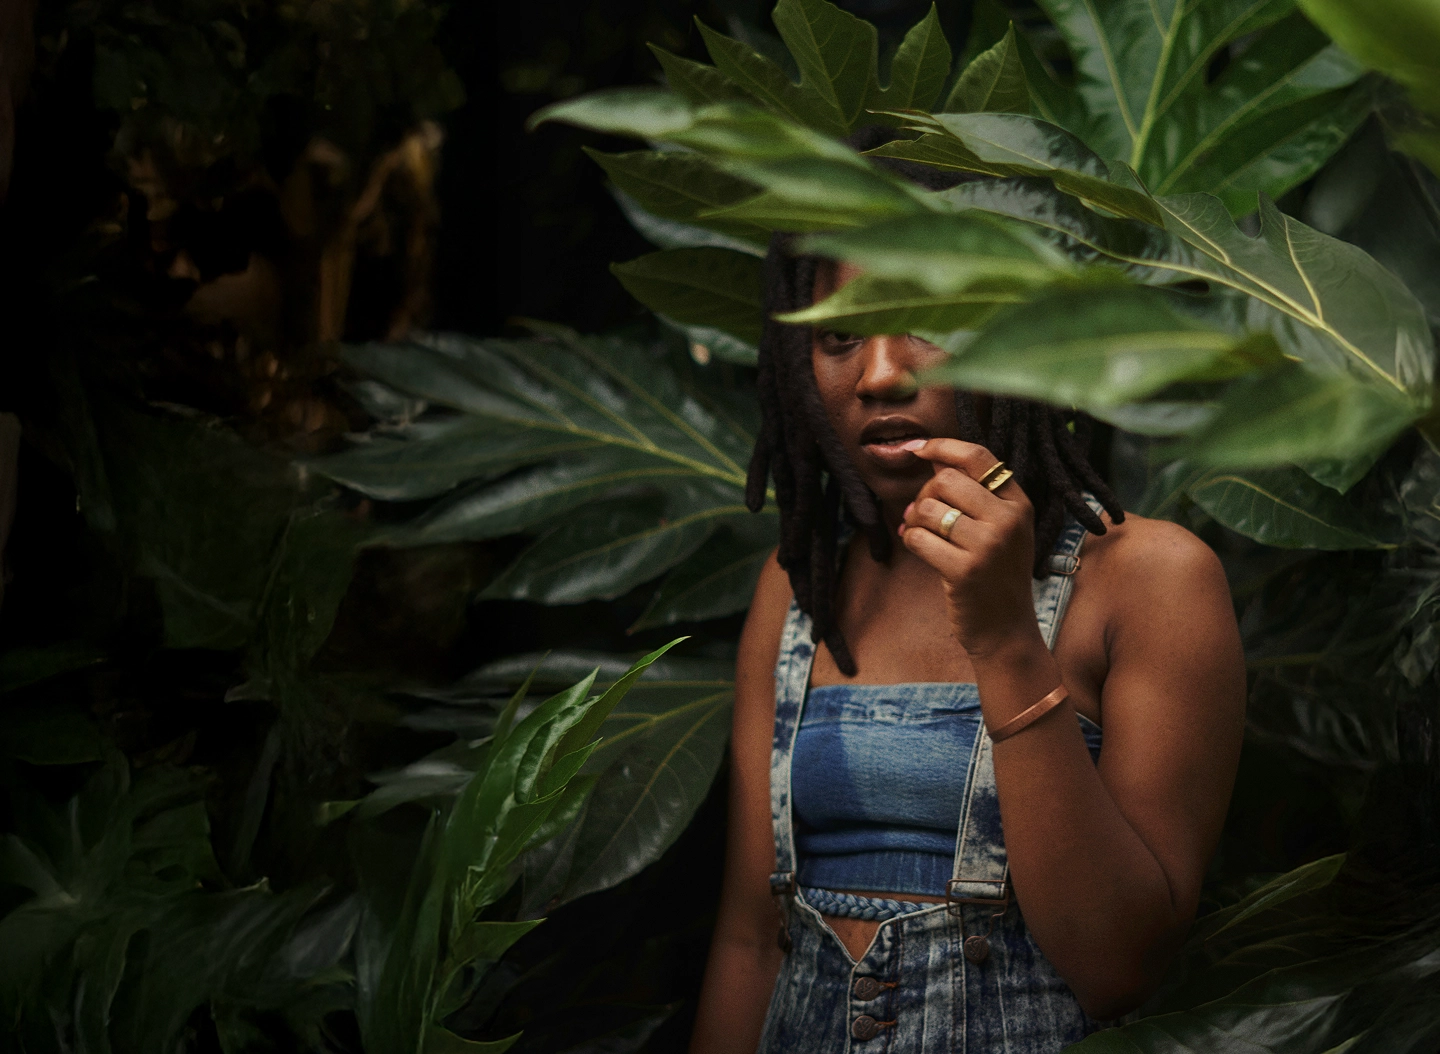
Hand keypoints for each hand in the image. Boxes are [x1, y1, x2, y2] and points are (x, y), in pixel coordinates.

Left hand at [897, 438, 1040, 659]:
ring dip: (915, 520)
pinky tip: (919, 549)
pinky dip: (911, 541)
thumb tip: (932, 457)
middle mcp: (1008, 520)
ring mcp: (989, 546)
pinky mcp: (965, 571)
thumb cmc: (995, 576)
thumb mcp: (998, 530)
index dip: (941, 446)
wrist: (1006, 630)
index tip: (916, 449)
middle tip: (923, 516)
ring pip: (929, 508)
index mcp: (1019, 504)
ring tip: (920, 532)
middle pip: (946, 480)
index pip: (978, 457)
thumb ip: (972, 493)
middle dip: (924, 495)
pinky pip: (919, 538)